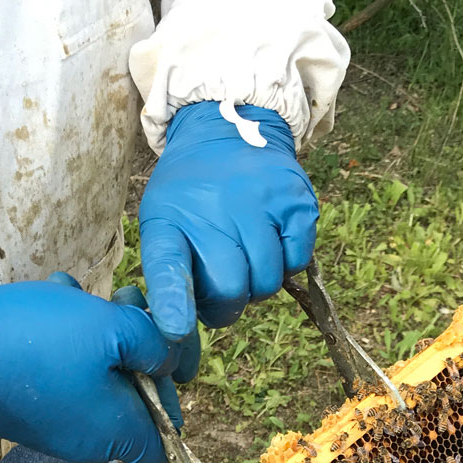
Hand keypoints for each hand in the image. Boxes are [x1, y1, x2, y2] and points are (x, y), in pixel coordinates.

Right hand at [0, 277, 176, 462]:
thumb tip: (167, 360)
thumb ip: (155, 345)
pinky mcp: (27, 404)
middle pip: (132, 399)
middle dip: (134, 346)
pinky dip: (65, 335)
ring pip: (96, 374)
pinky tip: (54, 297)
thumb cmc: (40, 341)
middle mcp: (86, 440)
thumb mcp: (113, 328)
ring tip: (77, 292)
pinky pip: (63, 369)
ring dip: (96, 330)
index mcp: (115, 435)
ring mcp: (54, 423)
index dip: (171, 398)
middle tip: (125, 303)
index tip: (159, 355)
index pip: (165, 440)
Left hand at [139, 101, 317, 351]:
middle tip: (223, 280)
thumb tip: (183, 330)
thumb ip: (171, 275)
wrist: (228, 131)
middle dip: (228, 300)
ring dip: (259, 282)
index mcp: (171, 220)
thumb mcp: (165, 222)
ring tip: (246, 254)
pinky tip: (271, 239)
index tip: (176, 330)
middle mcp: (214, 207)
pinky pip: (297, 261)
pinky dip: (286, 261)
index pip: (168, 268)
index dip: (174, 304)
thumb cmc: (193, 193)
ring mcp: (260, 201)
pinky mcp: (297, 201)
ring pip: (267, 281)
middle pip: (230, 290)